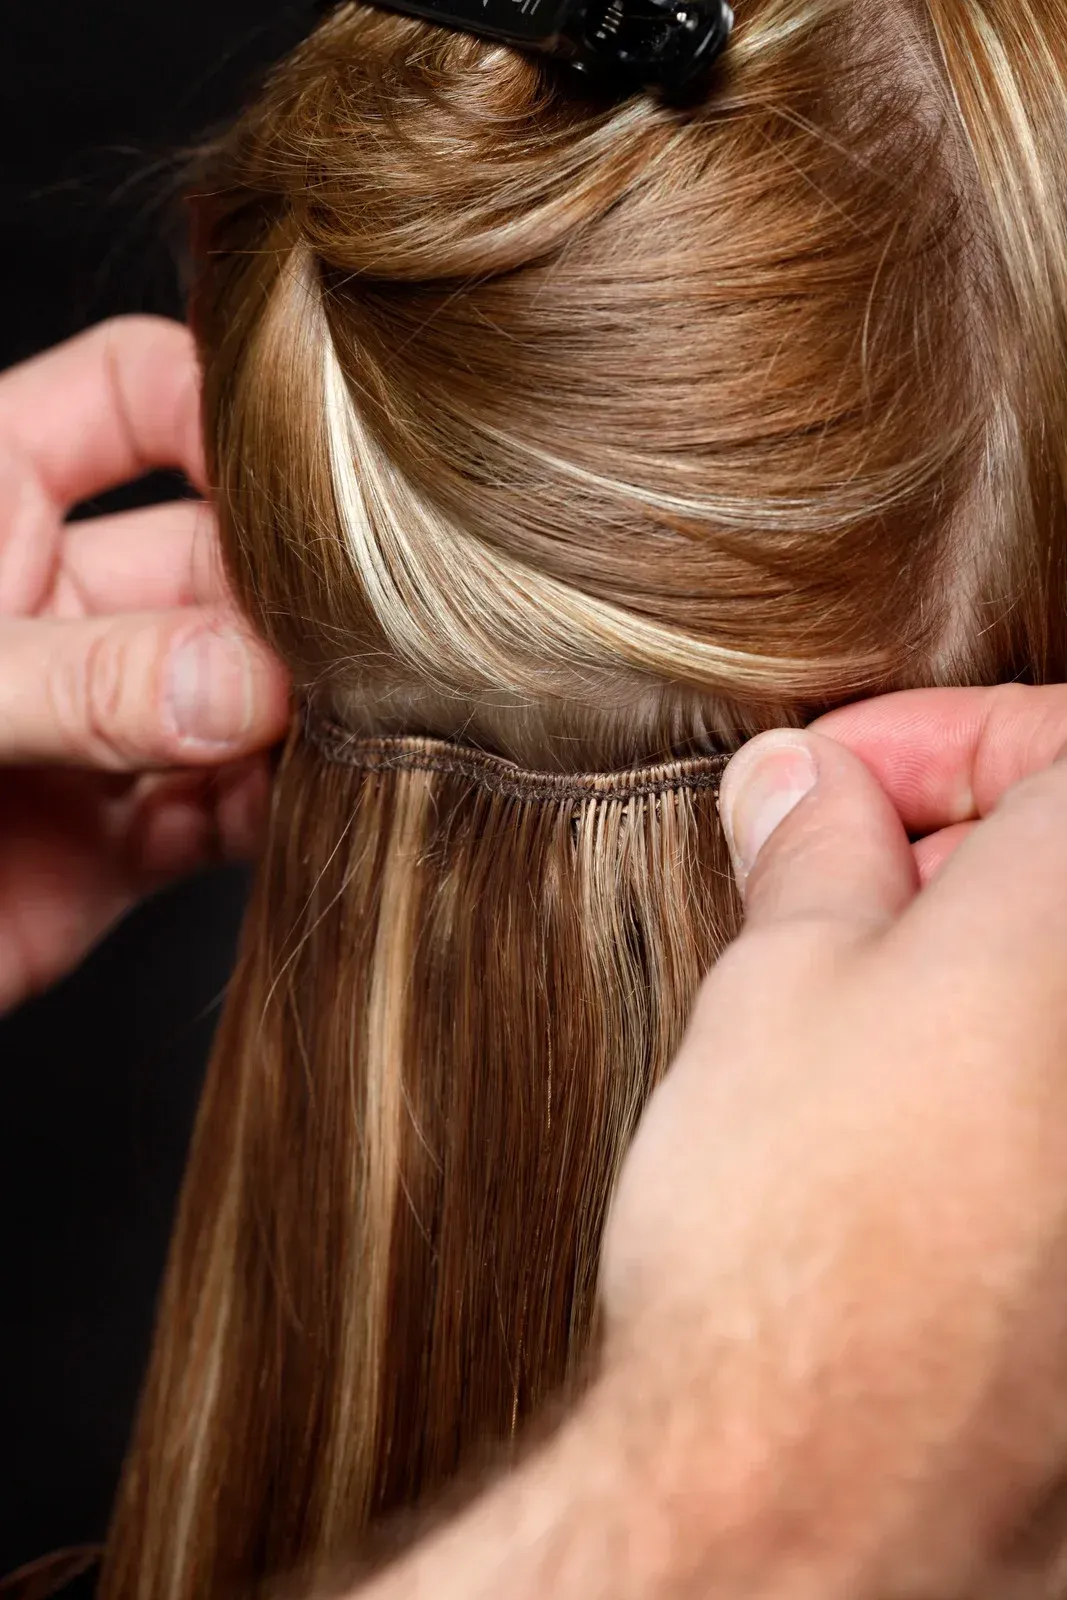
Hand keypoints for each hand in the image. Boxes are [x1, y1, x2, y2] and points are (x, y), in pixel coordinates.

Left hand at [0, 317, 288, 1011]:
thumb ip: (75, 678)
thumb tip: (242, 685)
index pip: (140, 395)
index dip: (228, 413)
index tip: (323, 469)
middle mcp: (58, 601)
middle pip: (220, 558)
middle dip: (287, 592)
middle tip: (353, 637)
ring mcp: (98, 720)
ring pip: (242, 689)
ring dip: (298, 708)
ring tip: (358, 722)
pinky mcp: (117, 840)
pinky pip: (229, 809)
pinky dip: (277, 808)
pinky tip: (312, 799)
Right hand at [350, 683, 1066, 1599]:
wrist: (821, 1495)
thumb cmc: (797, 1237)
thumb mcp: (778, 979)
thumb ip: (814, 849)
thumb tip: (803, 791)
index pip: (1051, 736)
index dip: (925, 738)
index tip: (832, 774)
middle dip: (943, 840)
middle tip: (819, 874)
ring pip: (1060, 987)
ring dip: (970, 952)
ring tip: (842, 996)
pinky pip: (1057, 1101)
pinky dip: (1002, 1060)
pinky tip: (898, 1105)